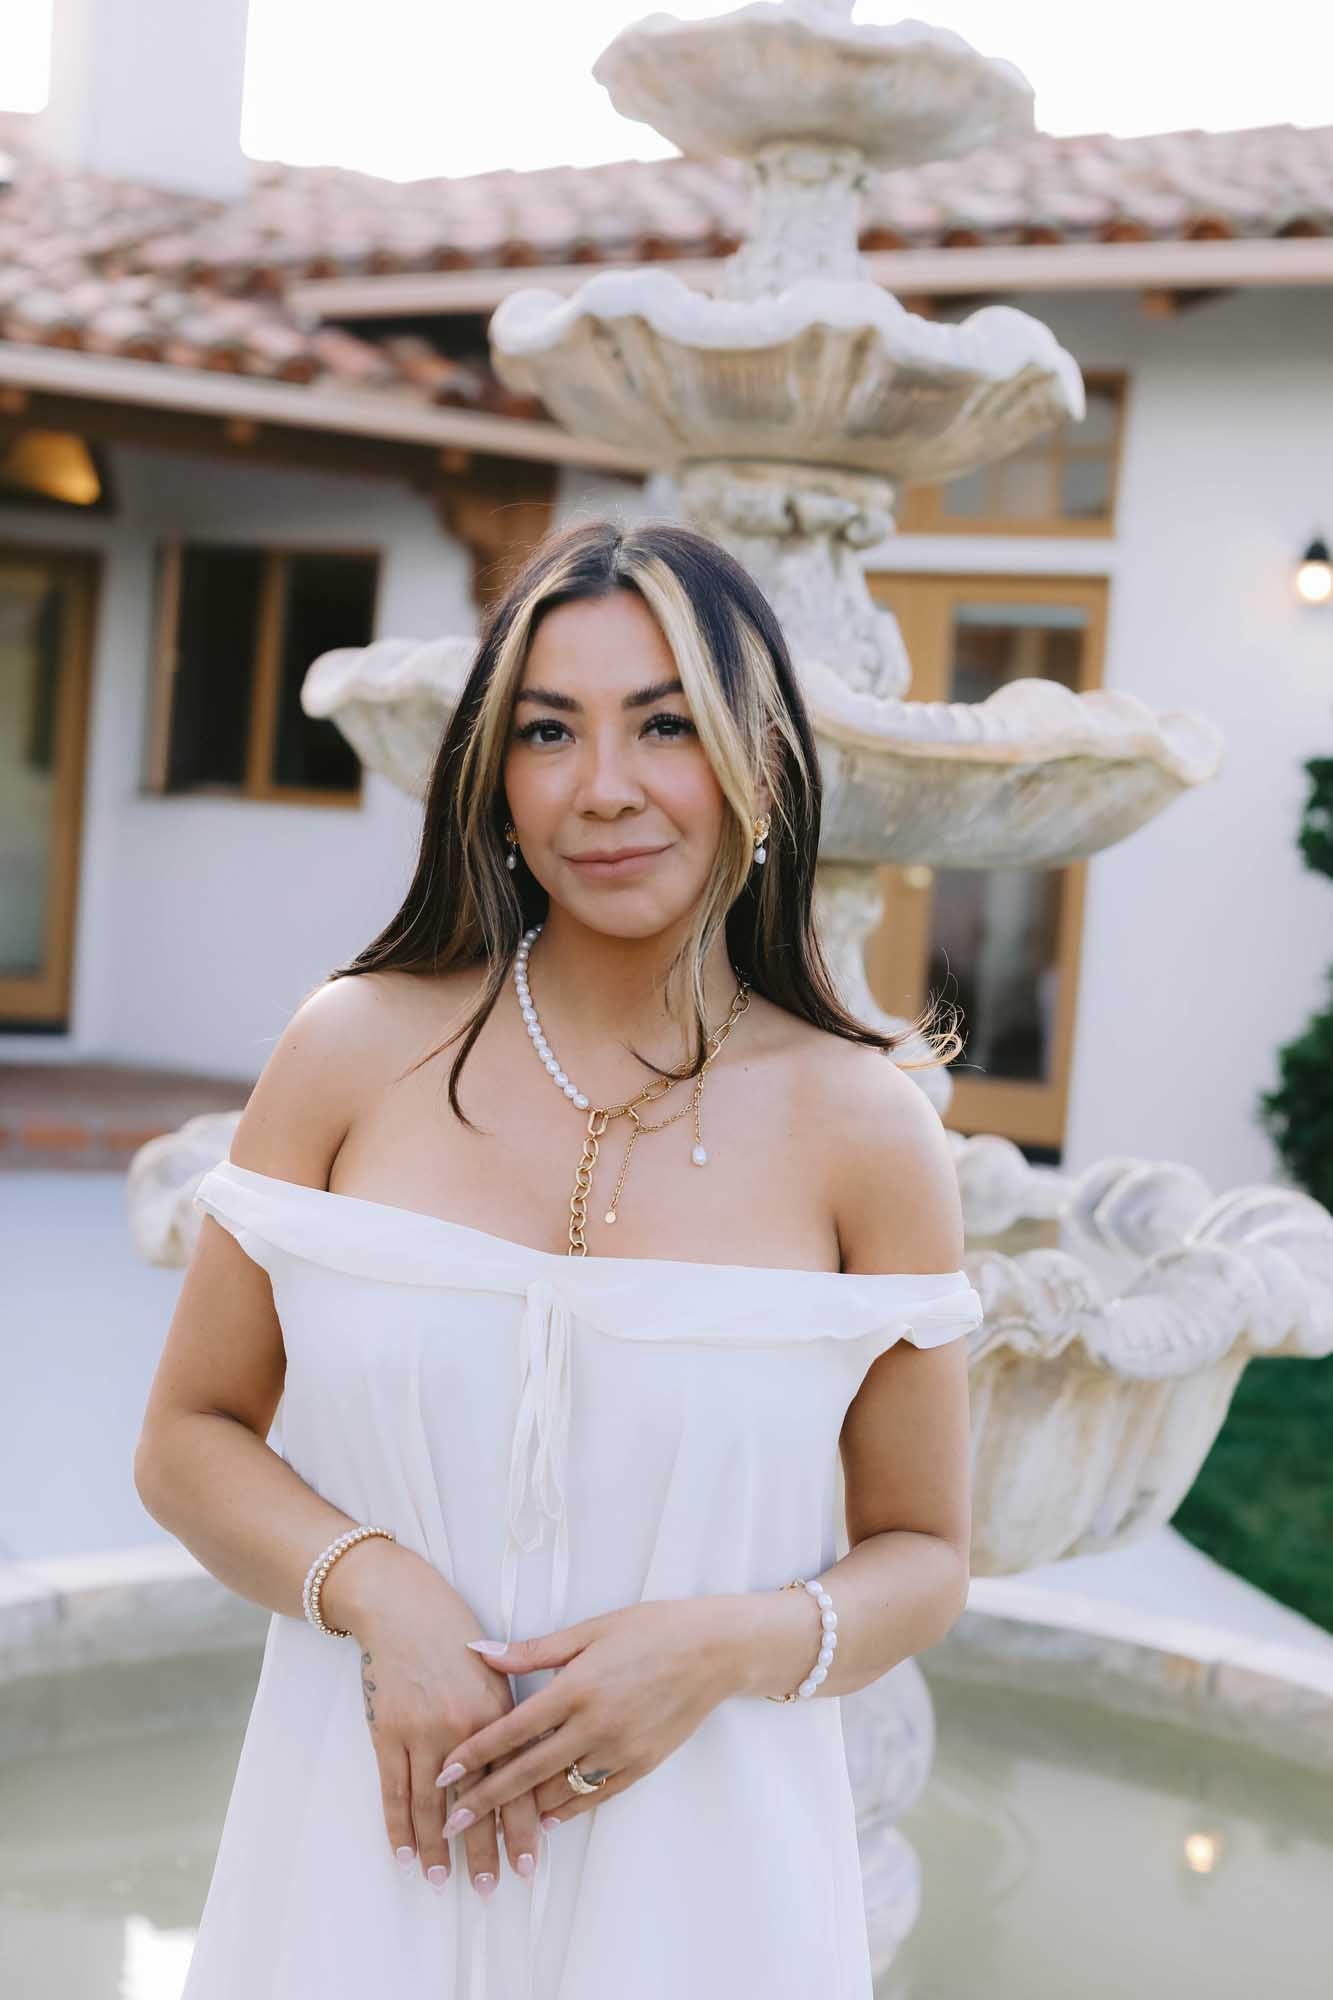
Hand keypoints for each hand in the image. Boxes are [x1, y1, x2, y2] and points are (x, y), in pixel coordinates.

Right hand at [331, 1543, 546, 1893]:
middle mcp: (464, 1729)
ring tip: (444, 1881)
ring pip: (433, 1805)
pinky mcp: (388, 1733)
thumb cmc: (454, 1636)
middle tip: (491, 1888)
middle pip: (477, 1802)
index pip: (516, 1782)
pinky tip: (405, 1855)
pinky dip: (399, 1827)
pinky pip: (394, 1791)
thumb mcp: (496, 1670)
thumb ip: (511, 1717)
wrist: (403, 1608)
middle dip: (484, 1850)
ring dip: (439, 1848)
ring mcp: (422, 1733)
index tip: (530, 1862)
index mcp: (498, 1713)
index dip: (521, 1826)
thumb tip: (530, 1766)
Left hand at [436, 1596, 747, 1831]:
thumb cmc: (651, 1629)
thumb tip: (479, 1651)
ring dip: (520, 1810)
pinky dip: (565, 1809)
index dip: (475, 1754)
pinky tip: (543, 1819)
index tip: (444, 1773)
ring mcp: (619, 1751)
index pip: (512, 1729)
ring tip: (488, 1825)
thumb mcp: (591, 1630)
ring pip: (558, 1791)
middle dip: (484, 1799)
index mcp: (576, 1688)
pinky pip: (594, 1796)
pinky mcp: (641, 1766)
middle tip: (450, 1821)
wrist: (714, 1651)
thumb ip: (533, 1650)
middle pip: (526, 1772)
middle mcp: (594, 1726)